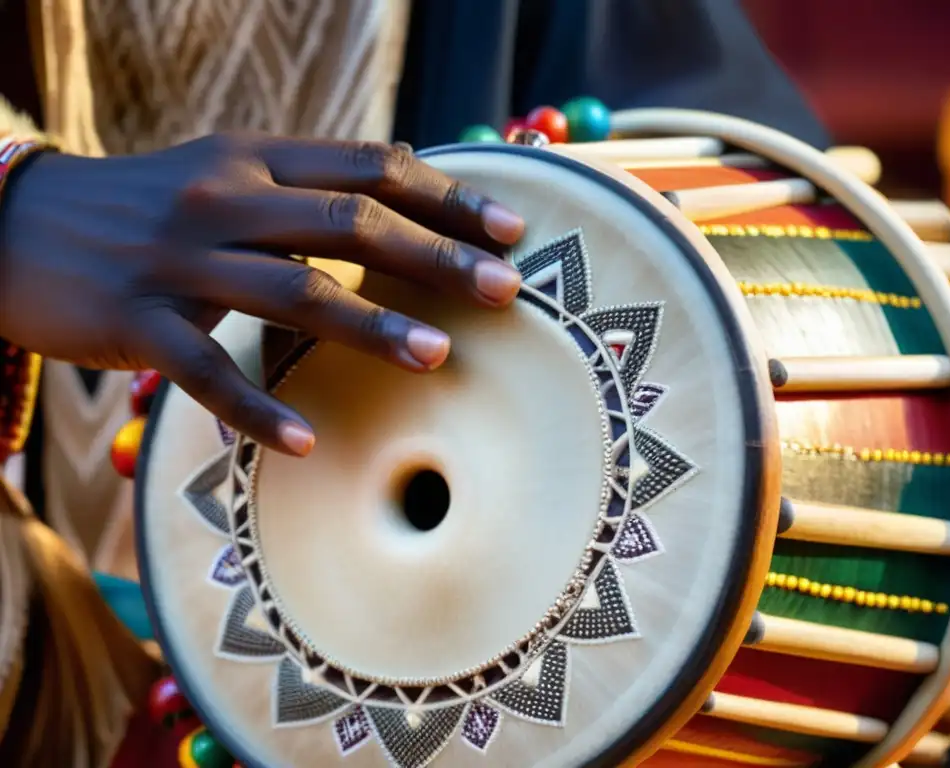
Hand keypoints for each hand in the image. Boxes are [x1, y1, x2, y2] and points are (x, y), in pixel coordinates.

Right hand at [0, 135, 523, 455]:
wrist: (14, 223)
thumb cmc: (145, 205)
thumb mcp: (225, 172)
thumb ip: (306, 182)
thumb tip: (405, 181)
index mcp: (254, 159)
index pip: (369, 166)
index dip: (446, 196)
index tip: (509, 228)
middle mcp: (224, 199)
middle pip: (349, 223)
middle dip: (435, 256)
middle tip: (504, 290)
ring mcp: (179, 259)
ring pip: (292, 291)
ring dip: (370, 326)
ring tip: (438, 356)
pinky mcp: (134, 321)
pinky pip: (206, 371)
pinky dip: (258, 407)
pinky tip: (307, 442)